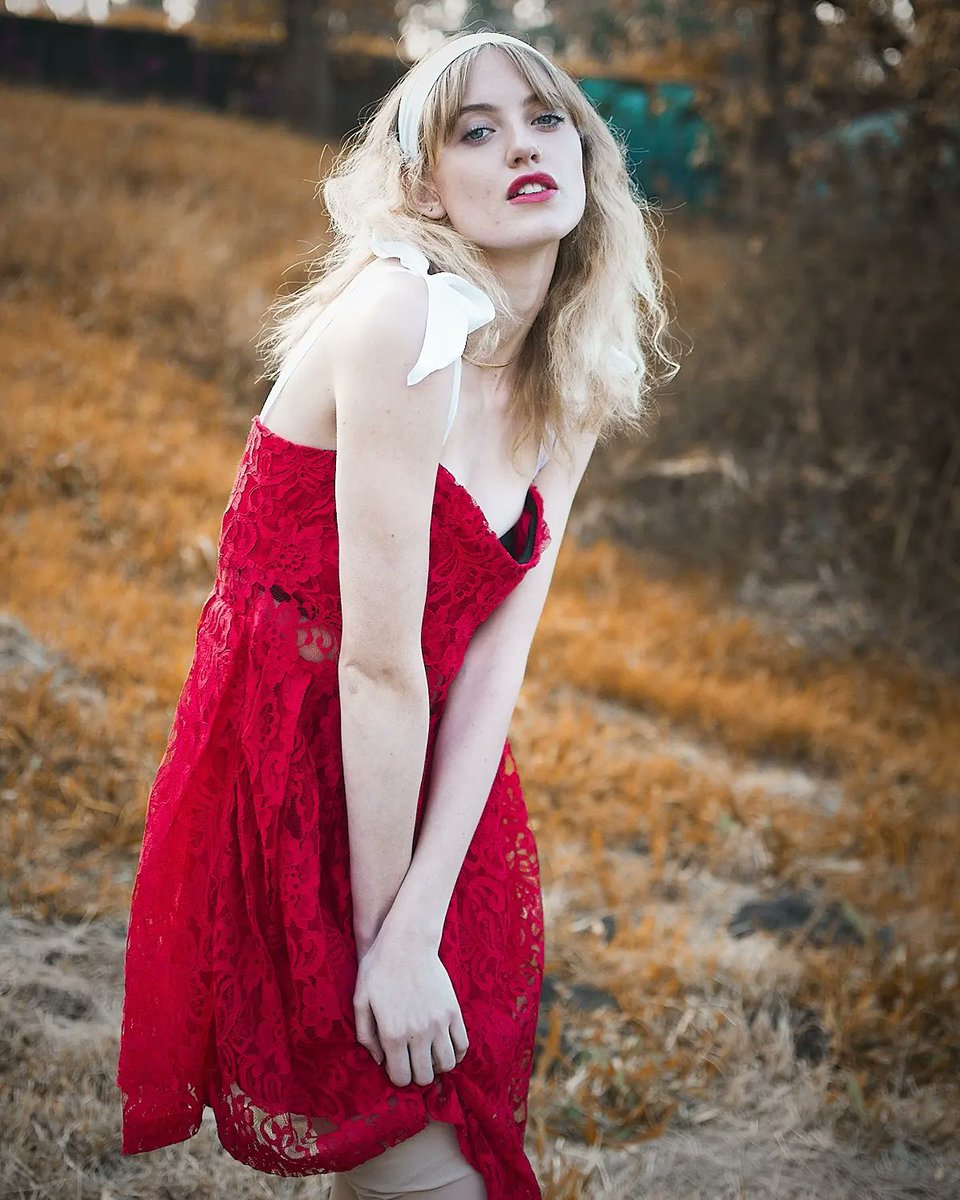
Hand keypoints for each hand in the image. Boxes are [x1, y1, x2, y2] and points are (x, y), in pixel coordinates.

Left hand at [353, 929, 468, 1087]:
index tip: (396, 1064)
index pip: (401, 1077)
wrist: (407, 941)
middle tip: (412, 1060)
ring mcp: (438, 1023)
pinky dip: (456, 1053)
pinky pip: (462, 1045)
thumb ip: (366, 1036)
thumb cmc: (378, 969)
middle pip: (425, 1076)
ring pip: (446, 1064)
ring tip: (429, 1054)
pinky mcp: (453, 1011)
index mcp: (392, 1034)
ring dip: (437, 1065)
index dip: (397, 1076)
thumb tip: (379, 1061)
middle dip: (417, 1074)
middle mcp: (417, 1034)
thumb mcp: (360, 1001)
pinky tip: (445, 1046)